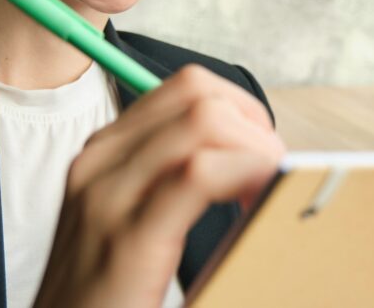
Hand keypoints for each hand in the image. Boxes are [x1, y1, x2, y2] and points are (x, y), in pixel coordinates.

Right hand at [32, 64, 284, 307]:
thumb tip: (242, 162)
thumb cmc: (106, 296)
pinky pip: (200, 173)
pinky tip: (255, 208)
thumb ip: (169, 183)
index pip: (188, 87)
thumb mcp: (129, 223)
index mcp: (106, 153)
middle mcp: (101, 161)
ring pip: (205, 119)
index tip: (261, 157)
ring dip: (256, 149)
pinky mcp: (128, 238)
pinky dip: (245, 176)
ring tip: (265, 195)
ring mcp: (108, 195)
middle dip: (253, 126)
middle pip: (200, 93)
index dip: (240, 111)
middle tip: (271, 177)